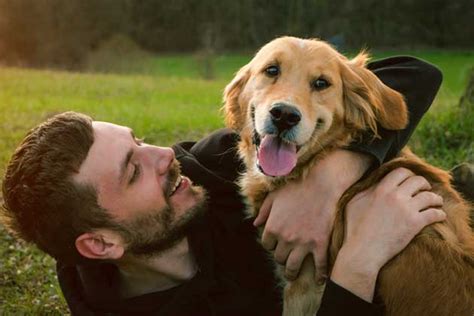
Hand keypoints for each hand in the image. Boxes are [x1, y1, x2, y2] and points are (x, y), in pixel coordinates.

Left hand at [253, 150, 373, 280]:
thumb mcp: (275, 196)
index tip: (276, 244)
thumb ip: (264, 211)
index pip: (267, 245)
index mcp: (273, 227)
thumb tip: (255, 224)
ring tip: (292, 275)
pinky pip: (319, 266)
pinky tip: (320, 279)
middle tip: (285, 258)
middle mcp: (286, 238)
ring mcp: (303, 243)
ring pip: (293, 267)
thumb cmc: (297, 187)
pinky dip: (320, 275)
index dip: (271, 245)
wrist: (323, 184)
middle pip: (279, 257)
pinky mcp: (320, 244)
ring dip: (291, 273)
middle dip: (281, 258)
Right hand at [331, 167, 445, 301]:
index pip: (400, 172)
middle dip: (424, 184)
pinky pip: (434, 214)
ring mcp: (406, 209)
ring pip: (429, 196)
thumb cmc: (354, 228)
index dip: (408, 175)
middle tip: (425, 189)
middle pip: (418, 181)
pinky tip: (440, 216)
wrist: (362, 251)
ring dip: (435, 198)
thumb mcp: (354, 203)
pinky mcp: (414, 224)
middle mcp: (395, 196)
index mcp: (381, 189)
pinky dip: (439, 214)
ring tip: (436, 202)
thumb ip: (365, 190)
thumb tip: (373, 183)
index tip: (410, 180)